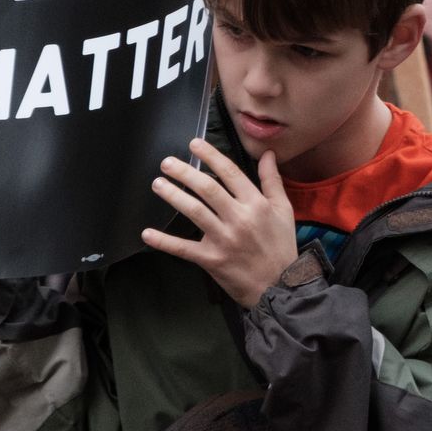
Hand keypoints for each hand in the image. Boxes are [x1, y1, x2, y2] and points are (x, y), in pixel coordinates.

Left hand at [141, 138, 295, 307]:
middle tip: (167, 163)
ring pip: (194, 212)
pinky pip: (184, 248)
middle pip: (208, 189)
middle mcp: (239, 218)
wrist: (280, 286)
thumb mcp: (284, 210)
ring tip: (158, 184)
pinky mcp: (212, 260)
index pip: (230, 173)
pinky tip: (147, 233)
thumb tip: (267, 155)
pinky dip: (164, 241)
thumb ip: (272, 181)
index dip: (210, 155)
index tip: (194, 144)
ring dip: (173, 196)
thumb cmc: (280, 246)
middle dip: (185, 172)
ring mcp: (224, 240)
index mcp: (256, 204)